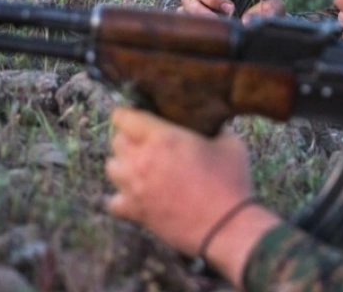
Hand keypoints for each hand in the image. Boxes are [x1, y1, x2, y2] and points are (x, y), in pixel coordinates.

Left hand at [105, 108, 280, 282]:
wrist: (227, 226)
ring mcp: (135, 188)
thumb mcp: (229, 144)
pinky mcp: (136, 212)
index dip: (129, 115)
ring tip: (140, 168)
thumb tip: (208, 128)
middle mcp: (142, 160)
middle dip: (129, 139)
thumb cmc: (231, 182)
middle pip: (116, 141)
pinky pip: (113, 202)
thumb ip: (212, 131)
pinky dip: (122, 198)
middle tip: (146, 143)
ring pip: (111, 168)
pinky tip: (137, 196)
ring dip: (123, 165)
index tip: (137, 117)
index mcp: (163, 137)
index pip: (125, 117)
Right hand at [181, 0, 286, 20]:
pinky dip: (194, 20)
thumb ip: (270, 8)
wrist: (259, 29)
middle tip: (229, 7)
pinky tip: (208, 26)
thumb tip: (249, 19)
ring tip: (220, 20)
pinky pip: (182, 15)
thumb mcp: (273, 7)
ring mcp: (196, 1)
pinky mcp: (191, 17)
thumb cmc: (262, 12)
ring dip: (202, 10)